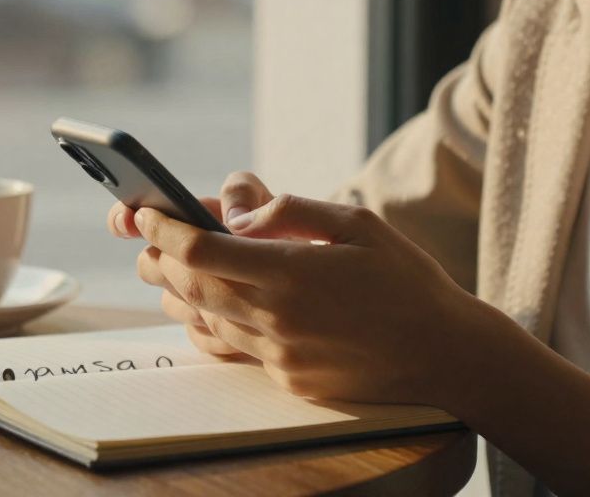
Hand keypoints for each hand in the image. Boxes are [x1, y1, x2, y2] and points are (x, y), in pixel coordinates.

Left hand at [133, 193, 482, 406]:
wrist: (445, 353)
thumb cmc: (405, 279)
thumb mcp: (357, 224)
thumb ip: (289, 210)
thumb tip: (235, 210)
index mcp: (292, 271)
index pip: (201, 249)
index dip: (163, 228)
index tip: (144, 212)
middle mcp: (277, 316)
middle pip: (189, 284)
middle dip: (157, 256)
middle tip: (145, 236)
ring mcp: (279, 354)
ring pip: (200, 319)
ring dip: (175, 290)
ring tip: (167, 266)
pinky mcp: (286, 378)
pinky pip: (228, 348)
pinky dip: (204, 323)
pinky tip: (203, 307)